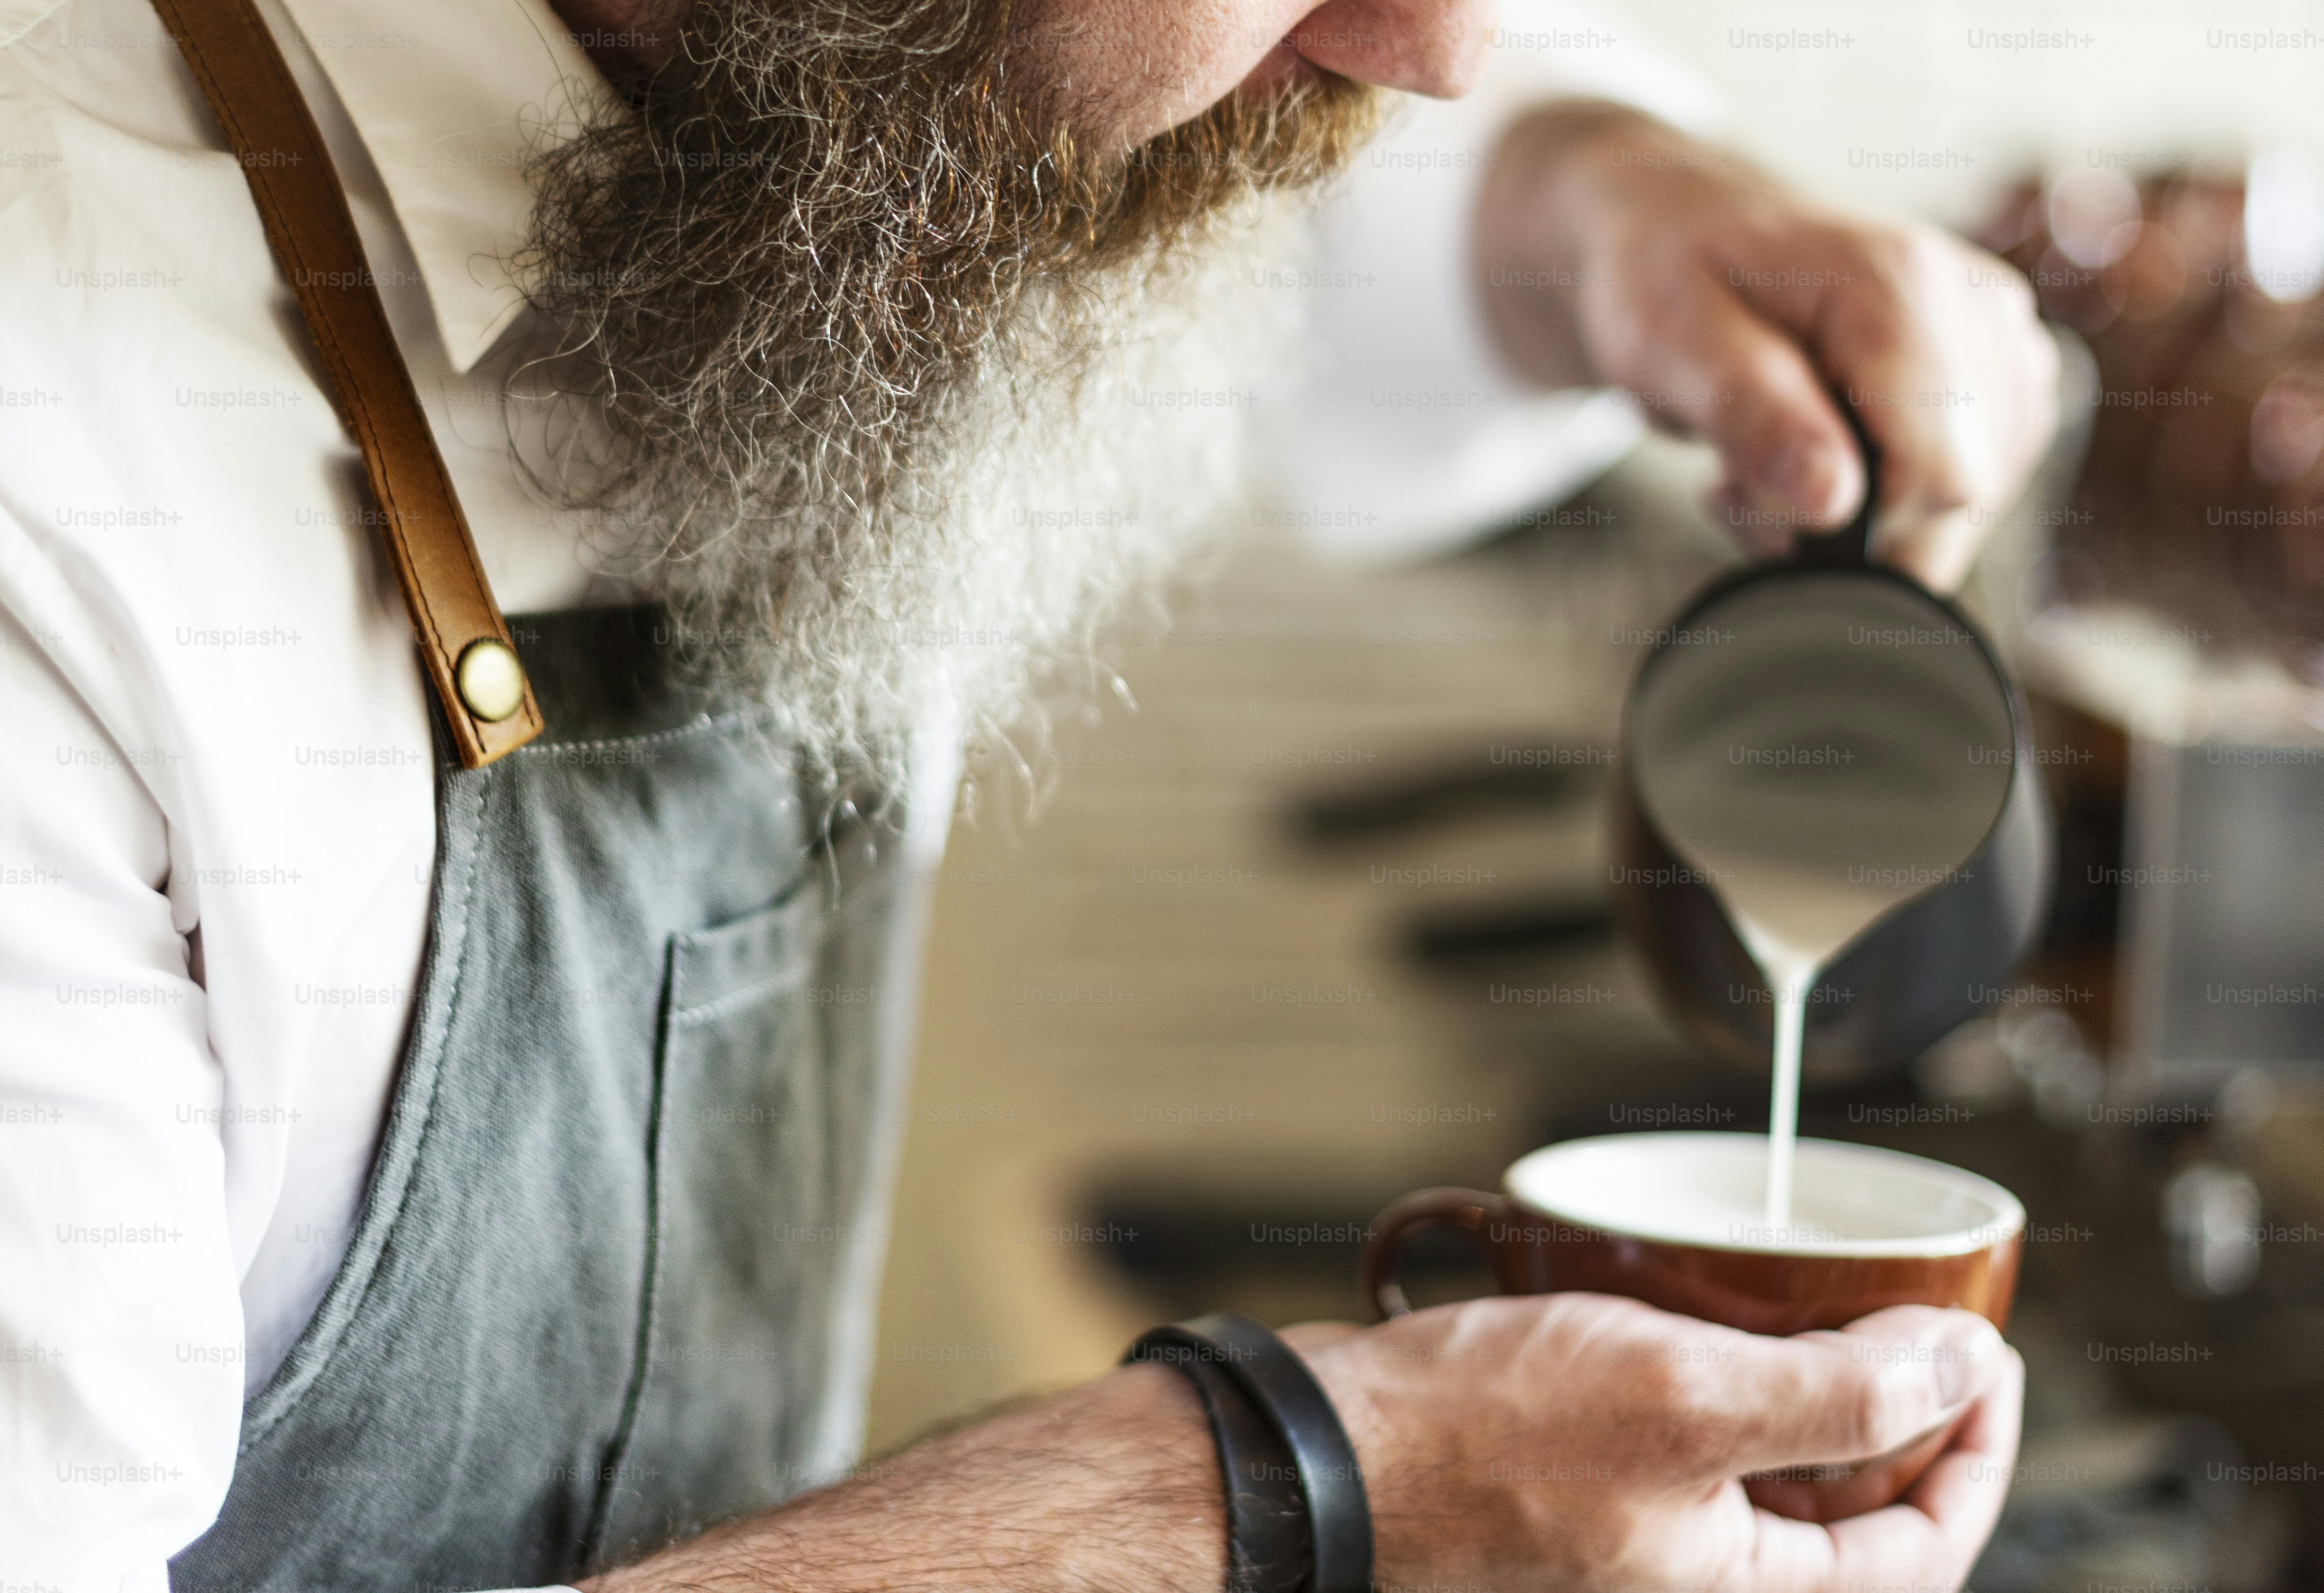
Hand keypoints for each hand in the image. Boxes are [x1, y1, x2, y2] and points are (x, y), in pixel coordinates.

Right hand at [1294, 1293, 2023, 1592]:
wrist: (1324, 1453)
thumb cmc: (1483, 1441)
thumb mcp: (1686, 1402)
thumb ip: (1841, 1398)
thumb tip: (1962, 1365)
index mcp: (1744, 1589)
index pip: (1921, 1544)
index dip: (1975, 1447)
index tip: (1989, 1353)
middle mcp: (1697, 1568)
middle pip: (1851, 1503)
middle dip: (1899, 1406)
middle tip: (1916, 1310)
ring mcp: (1639, 1526)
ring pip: (1768, 1462)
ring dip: (1807, 1380)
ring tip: (1822, 1294)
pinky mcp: (1582, 1476)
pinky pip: (1687, 1432)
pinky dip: (1715, 1369)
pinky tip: (1702, 1301)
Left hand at [1478, 102, 2058, 590]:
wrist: (1676, 222)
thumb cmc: (1661, 272)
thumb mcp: (1670, 342)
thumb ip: (1753, 416)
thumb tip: (1832, 500)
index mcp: (1898, 285)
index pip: (1941, 476)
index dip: (1850, 525)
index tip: (1747, 492)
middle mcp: (1971, 302)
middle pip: (1963, 496)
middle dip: (1850, 526)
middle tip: (1741, 477)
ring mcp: (1996, 333)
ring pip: (1972, 498)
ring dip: (1866, 513)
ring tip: (1772, 454)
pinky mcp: (1996, 364)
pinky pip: (1973, 475)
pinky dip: (1893, 493)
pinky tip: (1822, 453)